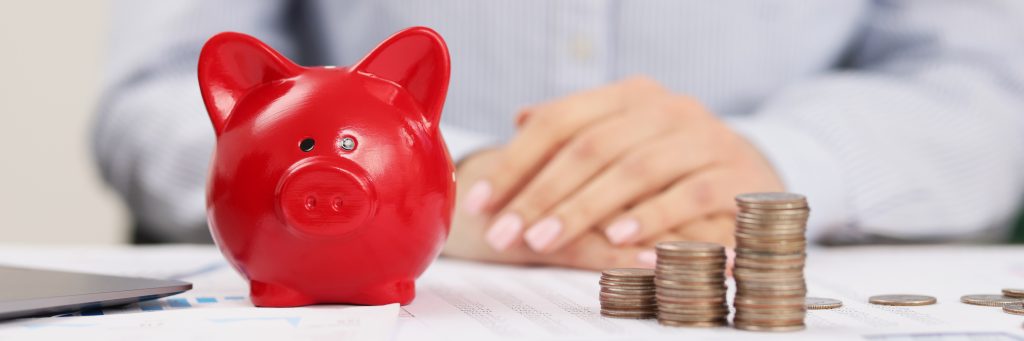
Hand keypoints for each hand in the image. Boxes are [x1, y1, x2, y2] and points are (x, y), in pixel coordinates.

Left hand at [463, 76, 782, 252]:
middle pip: (590, 147)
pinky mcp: (737, 175)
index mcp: (631, 95)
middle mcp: (667, 109)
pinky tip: (617, 238)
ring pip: (634, 170)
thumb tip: (521, 118)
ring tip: (544, 239)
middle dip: (540, 193)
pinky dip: (651, 217)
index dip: (514, 162)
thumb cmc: (672, 162)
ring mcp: (705, 138)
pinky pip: (689, 195)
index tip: (480, 201)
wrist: (752, 171)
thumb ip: (576, 129)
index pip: (560, 121)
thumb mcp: (625, 137)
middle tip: (504, 232)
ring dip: (583, 208)